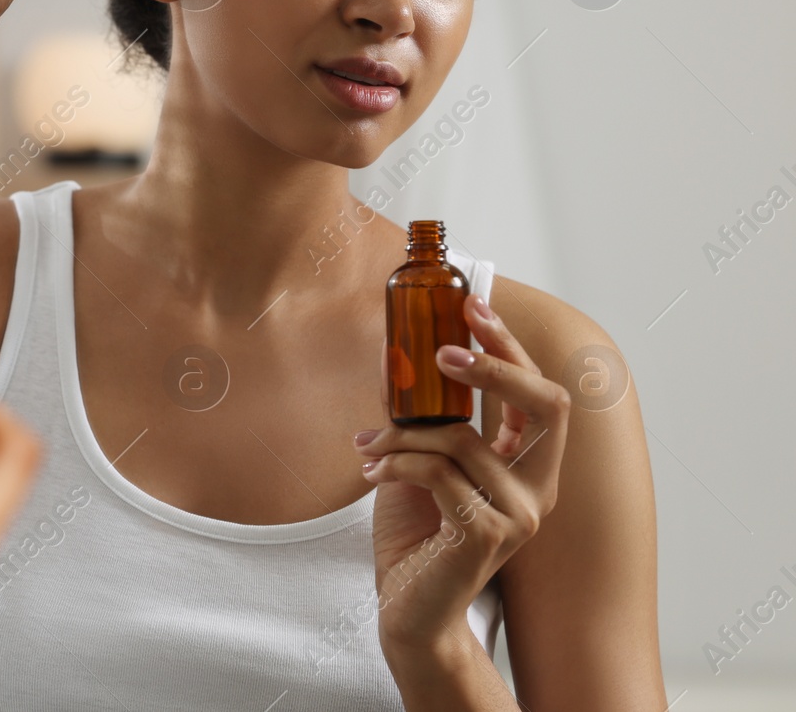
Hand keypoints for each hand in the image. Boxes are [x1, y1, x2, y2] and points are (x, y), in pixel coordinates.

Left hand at [353, 292, 571, 654]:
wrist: (408, 608)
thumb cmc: (417, 535)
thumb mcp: (424, 464)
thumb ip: (430, 421)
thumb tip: (401, 358)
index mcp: (530, 467)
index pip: (542, 395)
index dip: (512, 347)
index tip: (475, 305)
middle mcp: (538, 489)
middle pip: (545, 404)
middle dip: (495, 364)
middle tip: (441, 350)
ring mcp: (520, 514)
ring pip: (461, 438)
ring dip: (403, 434)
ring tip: (368, 448)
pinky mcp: (487, 533)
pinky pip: (438, 472)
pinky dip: (397, 463)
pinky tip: (373, 471)